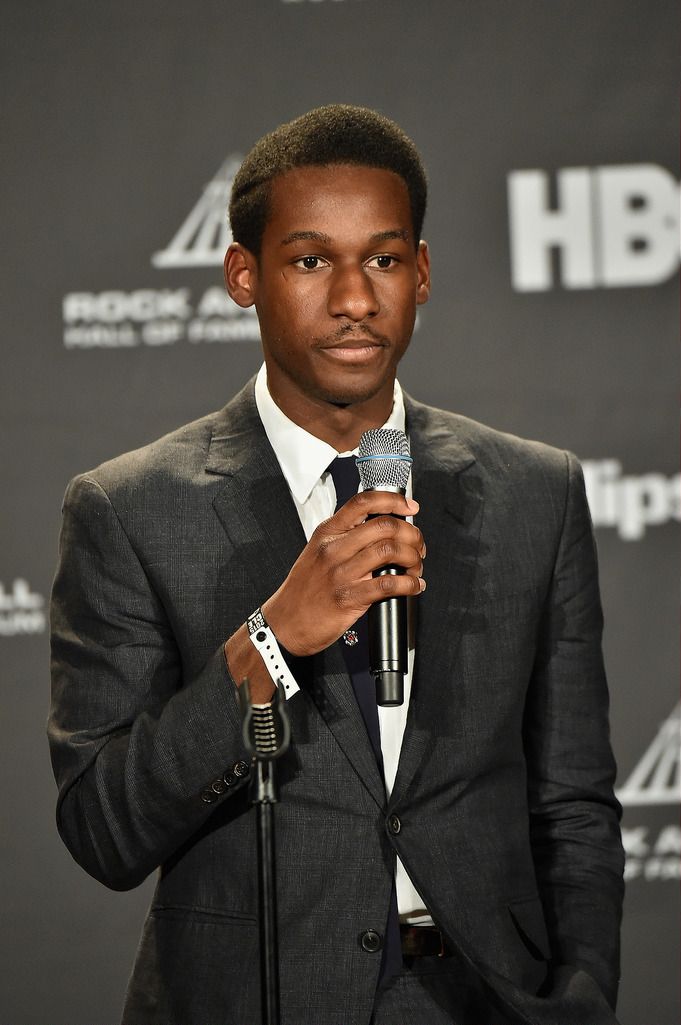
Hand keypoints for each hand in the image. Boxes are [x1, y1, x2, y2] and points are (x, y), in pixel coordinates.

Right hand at [263, 490, 425, 656]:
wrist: (285, 622)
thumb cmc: (304, 589)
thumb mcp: (317, 552)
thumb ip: (345, 537)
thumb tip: (383, 530)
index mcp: (327, 533)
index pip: (363, 502)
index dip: (393, 500)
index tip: (409, 506)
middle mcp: (334, 549)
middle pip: (384, 526)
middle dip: (411, 534)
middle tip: (417, 545)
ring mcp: (341, 573)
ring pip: (390, 551)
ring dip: (413, 558)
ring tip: (415, 566)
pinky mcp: (348, 598)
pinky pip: (389, 584)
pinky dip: (409, 584)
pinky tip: (413, 586)